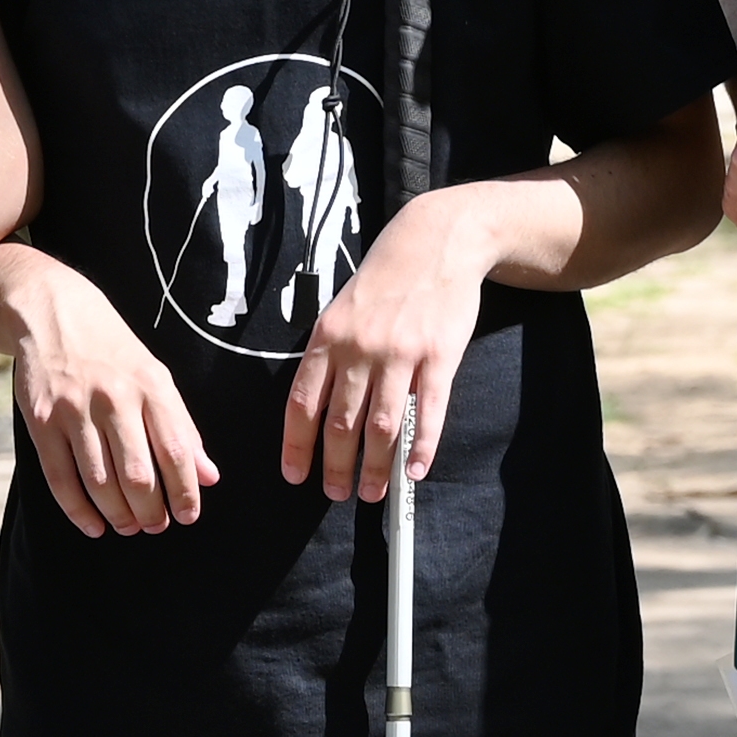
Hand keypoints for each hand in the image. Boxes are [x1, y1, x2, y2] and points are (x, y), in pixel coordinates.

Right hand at [0, 270, 215, 534]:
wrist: (53, 313)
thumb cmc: (113, 351)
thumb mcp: (155, 377)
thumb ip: (182, 428)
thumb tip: (208, 477)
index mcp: (150, 386)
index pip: (174, 451)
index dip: (184, 492)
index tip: (187, 517)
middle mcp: (113, 398)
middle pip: (137, 474)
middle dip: (150, 511)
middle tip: (154, 526)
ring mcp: (73, 410)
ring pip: (99, 482)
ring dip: (118, 515)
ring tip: (128, 526)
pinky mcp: (41, 421)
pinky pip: (60, 478)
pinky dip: (78, 511)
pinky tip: (94, 525)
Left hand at [287, 189, 493, 499]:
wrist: (434, 242)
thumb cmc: (383, 280)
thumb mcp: (339, 310)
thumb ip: (328, 356)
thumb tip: (314, 409)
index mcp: (327, 339)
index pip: (303, 404)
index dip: (297, 446)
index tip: (296, 475)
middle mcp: (360, 349)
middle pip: (341, 424)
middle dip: (336, 467)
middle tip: (337, 494)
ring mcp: (401, 354)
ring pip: (383, 426)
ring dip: (376, 468)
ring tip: (373, 493)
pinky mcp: (439, 356)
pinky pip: (429, 412)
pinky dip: (422, 447)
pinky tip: (415, 471)